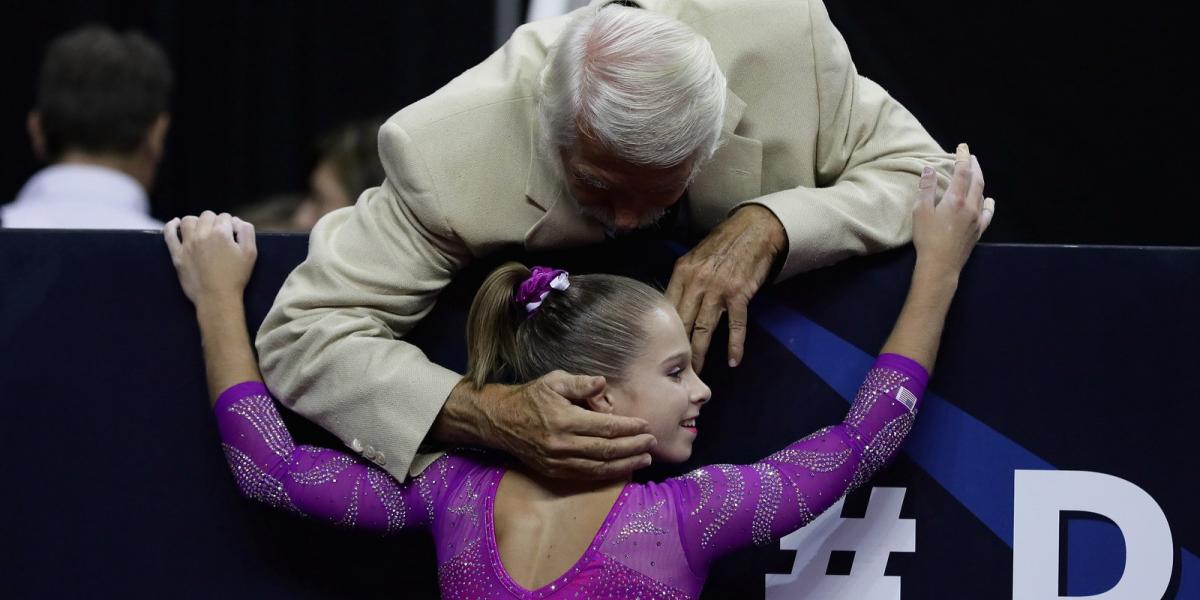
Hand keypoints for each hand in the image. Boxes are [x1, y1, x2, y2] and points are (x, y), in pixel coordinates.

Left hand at [164, 211, 257, 304]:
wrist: (217, 298)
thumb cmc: (236, 277)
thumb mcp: (251, 253)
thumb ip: (246, 231)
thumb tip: (235, 221)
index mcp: (221, 233)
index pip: (225, 217)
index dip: (230, 224)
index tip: (232, 234)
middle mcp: (202, 235)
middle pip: (207, 216)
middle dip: (215, 221)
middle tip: (219, 234)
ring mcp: (187, 244)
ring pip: (189, 221)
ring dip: (197, 222)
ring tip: (201, 229)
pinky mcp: (177, 255)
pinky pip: (169, 235)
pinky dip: (171, 226)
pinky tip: (175, 223)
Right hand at [460, 370, 656, 478]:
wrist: (499, 421)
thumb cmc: (530, 397)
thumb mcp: (552, 381)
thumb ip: (579, 383)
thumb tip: (602, 383)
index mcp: (565, 420)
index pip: (606, 427)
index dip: (629, 428)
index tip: (645, 425)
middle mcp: (562, 444)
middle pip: (607, 450)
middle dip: (633, 447)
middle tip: (652, 443)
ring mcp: (558, 461)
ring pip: (599, 467)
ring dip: (625, 464)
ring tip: (645, 459)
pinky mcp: (554, 471)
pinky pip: (586, 476)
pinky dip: (607, 474)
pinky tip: (622, 469)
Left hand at [666, 204, 785, 371]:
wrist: (754, 230)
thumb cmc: (723, 244)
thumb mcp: (695, 258)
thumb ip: (684, 281)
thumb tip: (672, 306)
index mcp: (682, 272)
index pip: (667, 307)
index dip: (662, 331)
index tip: (658, 350)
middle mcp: (696, 282)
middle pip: (682, 322)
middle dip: (677, 349)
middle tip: (673, 370)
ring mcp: (718, 289)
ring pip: (704, 328)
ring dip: (699, 354)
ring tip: (696, 373)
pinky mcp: (739, 294)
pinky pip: (736, 325)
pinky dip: (735, 345)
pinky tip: (732, 361)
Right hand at [912, 143, 994, 278]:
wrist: (940, 265)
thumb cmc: (927, 239)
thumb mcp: (920, 212)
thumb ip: (925, 189)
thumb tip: (929, 169)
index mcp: (955, 199)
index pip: (962, 172)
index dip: (962, 158)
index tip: (962, 147)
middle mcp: (970, 206)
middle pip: (976, 180)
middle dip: (973, 165)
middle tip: (969, 156)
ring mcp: (976, 219)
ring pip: (982, 194)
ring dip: (979, 180)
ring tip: (975, 172)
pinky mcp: (978, 231)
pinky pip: (987, 213)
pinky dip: (988, 203)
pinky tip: (988, 200)